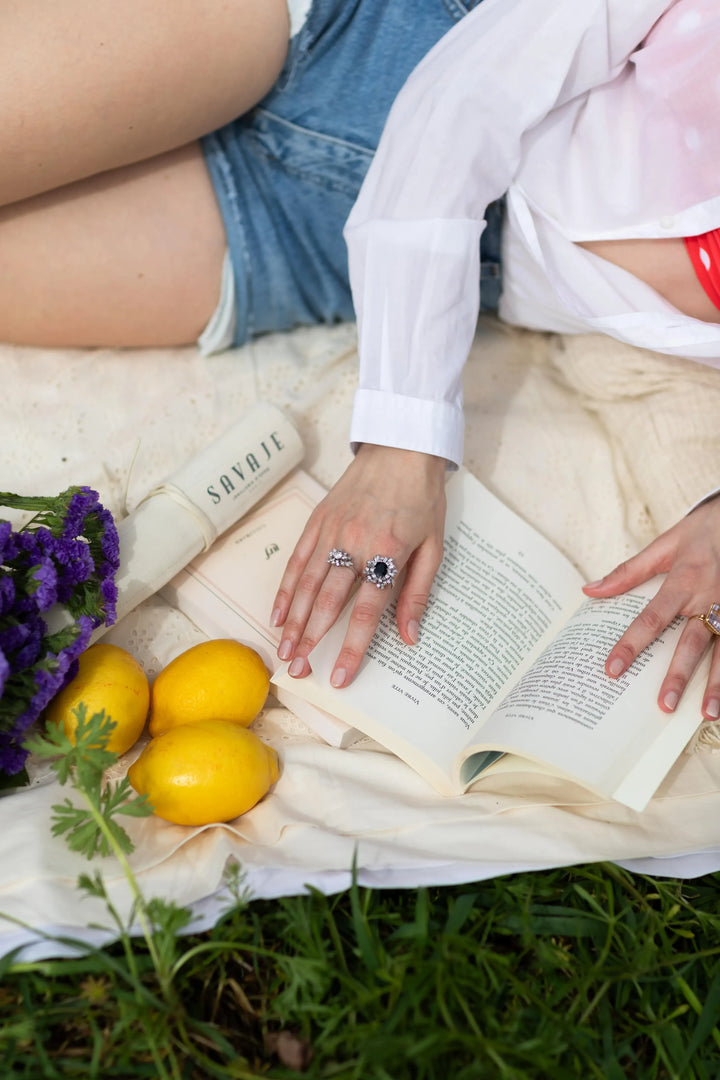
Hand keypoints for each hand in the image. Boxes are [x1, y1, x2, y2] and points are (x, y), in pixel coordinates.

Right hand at [270, 443, 446, 687]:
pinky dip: (285, 589)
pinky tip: (277, 614)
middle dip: (311, 641)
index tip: (340, 676)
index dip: (352, 648)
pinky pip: (296, 560)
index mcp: (387, 553)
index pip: (366, 612)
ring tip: (284, 652)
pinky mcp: (317, 520)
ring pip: (305, 585)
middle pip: (327, 603)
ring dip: (292, 621)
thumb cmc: (423, 499)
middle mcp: (355, 544)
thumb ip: (418, 592)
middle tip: (298, 672)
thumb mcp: (434, 546)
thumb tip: (409, 637)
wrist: (402, 448)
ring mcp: (332, 531)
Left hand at [582, 497, 719, 718]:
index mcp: (683, 580)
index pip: (651, 618)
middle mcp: (709, 598)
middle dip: (677, 676)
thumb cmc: (702, 532)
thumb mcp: (665, 544)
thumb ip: (629, 572)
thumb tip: (590, 590)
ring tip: (708, 713)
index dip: (630, 644)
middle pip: (690, 643)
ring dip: (716, 684)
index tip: (613, 669)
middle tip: (663, 705)